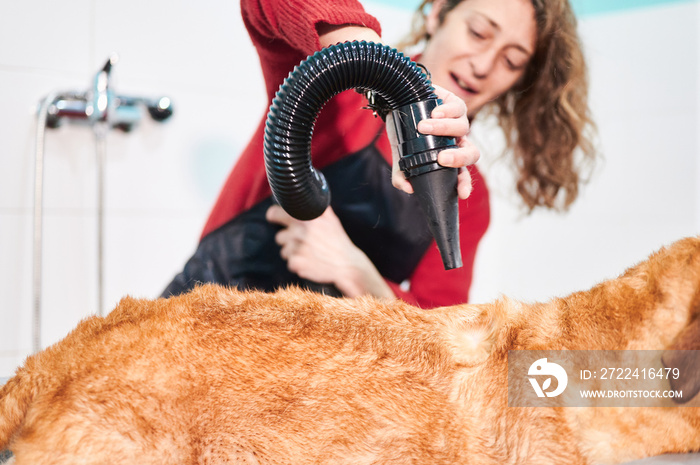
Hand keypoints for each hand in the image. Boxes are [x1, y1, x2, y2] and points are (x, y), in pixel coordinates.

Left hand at [266, 205, 394, 298]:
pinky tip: (310, 262)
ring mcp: (296, 248)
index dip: (274, 216)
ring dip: (293, 253)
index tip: (274, 218)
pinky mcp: (296, 263)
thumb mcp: (331, 220)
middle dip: (289, 240)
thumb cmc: (339, 242)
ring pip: (284, 251)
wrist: (347, 265)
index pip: (274, 213)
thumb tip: (313, 194)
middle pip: (280, 236)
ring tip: (309, 253)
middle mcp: (298, 232)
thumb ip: (319, 208)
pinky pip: (289, 263)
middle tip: (304, 242)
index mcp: (304, 219)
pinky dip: (298, 264)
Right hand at [388, 84, 479, 199]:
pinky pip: (458, 108)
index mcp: (449, 157)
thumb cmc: (403, 130)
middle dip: (459, 158)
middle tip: (441, 159)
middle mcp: (457, 141)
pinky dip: (447, 112)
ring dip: (443, 129)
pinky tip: (434, 113)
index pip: (462, 173)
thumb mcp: (400, 154)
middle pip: (471, 153)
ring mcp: (458, 121)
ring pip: (462, 128)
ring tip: (422, 127)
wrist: (398, 101)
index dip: (464, 183)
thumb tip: (409, 189)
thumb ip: (402, 173)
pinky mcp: (454, 103)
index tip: (462, 192)